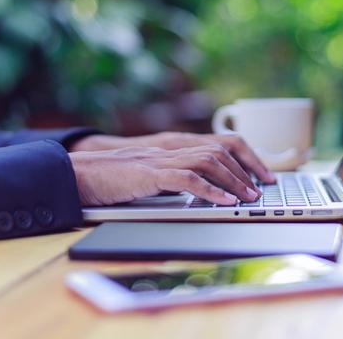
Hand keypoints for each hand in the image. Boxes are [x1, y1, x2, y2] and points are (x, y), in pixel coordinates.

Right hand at [69, 146, 262, 205]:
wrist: (79, 174)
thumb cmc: (112, 178)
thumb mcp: (151, 174)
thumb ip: (175, 175)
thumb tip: (205, 189)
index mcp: (173, 146)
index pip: (219, 142)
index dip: (246, 155)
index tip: (263, 174)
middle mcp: (171, 148)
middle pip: (220, 149)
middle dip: (246, 169)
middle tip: (262, 189)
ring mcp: (160, 159)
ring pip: (208, 162)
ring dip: (233, 181)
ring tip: (248, 198)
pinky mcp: (149, 174)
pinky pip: (187, 179)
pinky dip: (210, 190)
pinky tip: (224, 202)